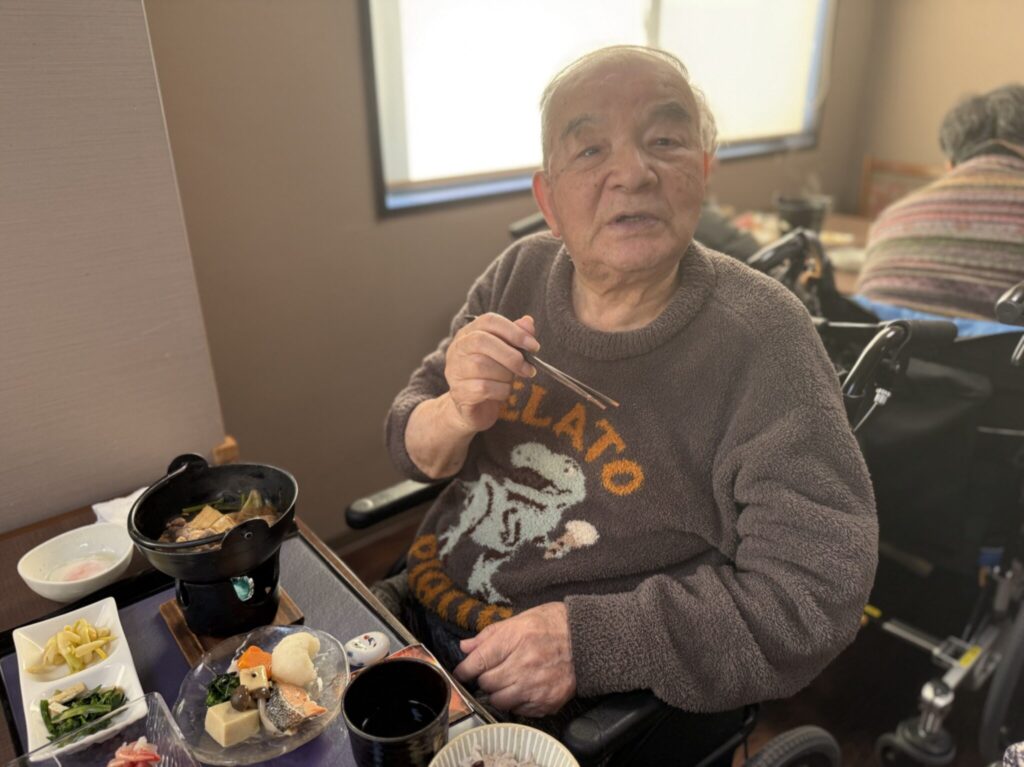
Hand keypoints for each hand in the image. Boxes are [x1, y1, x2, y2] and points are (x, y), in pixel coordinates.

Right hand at [443, 313, 539, 433]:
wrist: (473, 409)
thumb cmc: (491, 376)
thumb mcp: (505, 354)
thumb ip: (515, 337)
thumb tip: (528, 322)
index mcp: (468, 334)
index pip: (488, 321)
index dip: (514, 331)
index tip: (533, 346)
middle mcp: (457, 349)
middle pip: (482, 341)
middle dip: (511, 355)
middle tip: (528, 368)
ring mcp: (454, 371)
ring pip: (483, 366)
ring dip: (506, 376)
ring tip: (509, 381)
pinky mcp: (459, 393)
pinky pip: (484, 388)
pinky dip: (501, 391)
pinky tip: (502, 393)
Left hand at [454, 602, 575, 717]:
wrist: (588, 639)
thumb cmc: (553, 625)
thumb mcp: (520, 619)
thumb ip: (490, 635)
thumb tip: (465, 647)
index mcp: (515, 638)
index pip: (478, 662)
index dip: (465, 669)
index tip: (463, 672)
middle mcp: (524, 664)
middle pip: (486, 683)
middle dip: (484, 679)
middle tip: (491, 672)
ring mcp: (536, 686)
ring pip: (500, 701)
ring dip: (498, 693)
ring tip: (507, 682)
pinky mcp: (547, 701)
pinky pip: (520, 710)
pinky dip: (517, 702)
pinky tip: (524, 688)